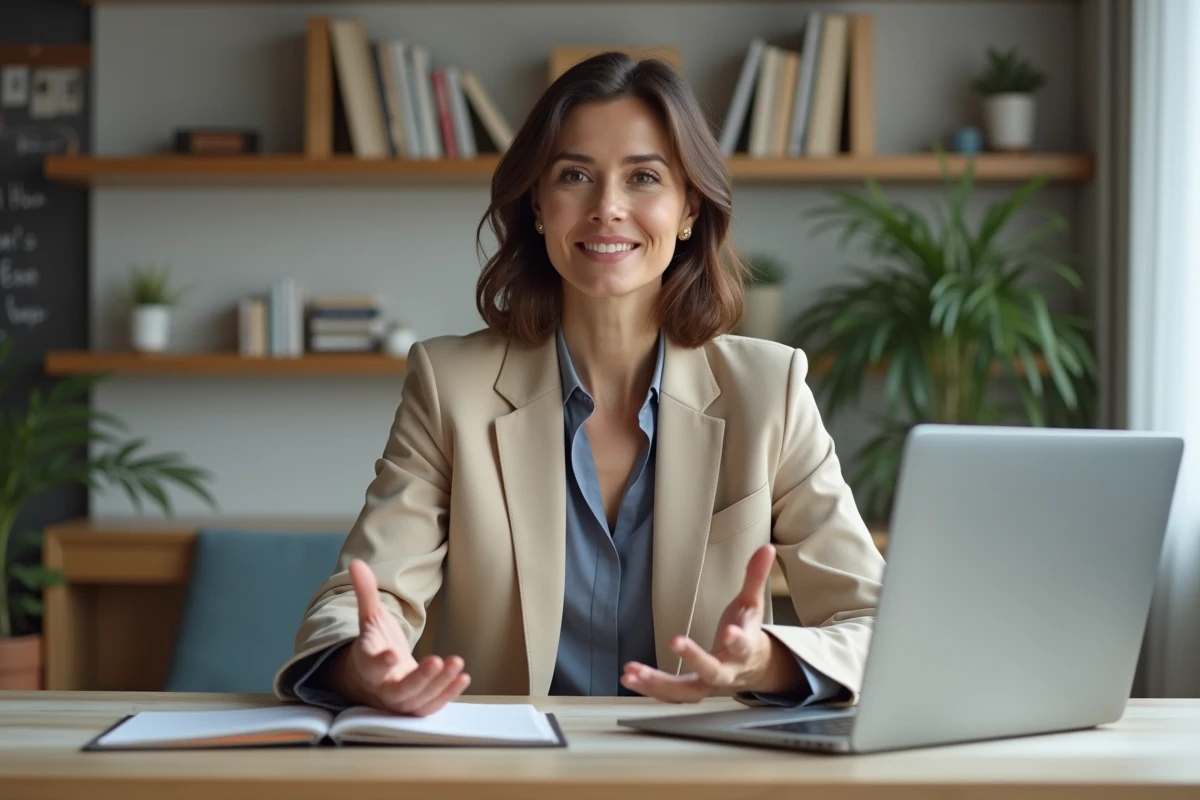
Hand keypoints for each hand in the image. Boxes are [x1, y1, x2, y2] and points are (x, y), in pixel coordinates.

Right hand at [323, 559, 469, 715]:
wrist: (375, 677)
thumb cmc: (375, 644)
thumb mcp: (371, 618)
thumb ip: (366, 593)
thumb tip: (355, 563)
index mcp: (367, 665)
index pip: (371, 666)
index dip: (381, 662)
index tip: (392, 654)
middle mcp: (382, 687)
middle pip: (399, 690)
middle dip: (420, 679)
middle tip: (437, 661)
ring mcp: (400, 701)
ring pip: (418, 700)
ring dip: (440, 684)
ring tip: (457, 663)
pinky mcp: (416, 707)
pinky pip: (431, 706)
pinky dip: (447, 694)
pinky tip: (463, 677)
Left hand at [621, 544, 801, 701]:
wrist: (752, 669)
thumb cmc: (747, 632)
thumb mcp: (752, 604)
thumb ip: (755, 577)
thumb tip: (766, 548)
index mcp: (745, 650)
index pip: (744, 645)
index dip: (737, 640)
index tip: (729, 631)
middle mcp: (727, 672)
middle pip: (713, 671)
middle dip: (695, 658)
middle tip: (676, 641)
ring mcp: (708, 685)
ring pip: (686, 692)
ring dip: (659, 683)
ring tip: (633, 671)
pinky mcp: (692, 691)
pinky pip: (670, 696)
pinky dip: (650, 690)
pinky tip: (629, 678)